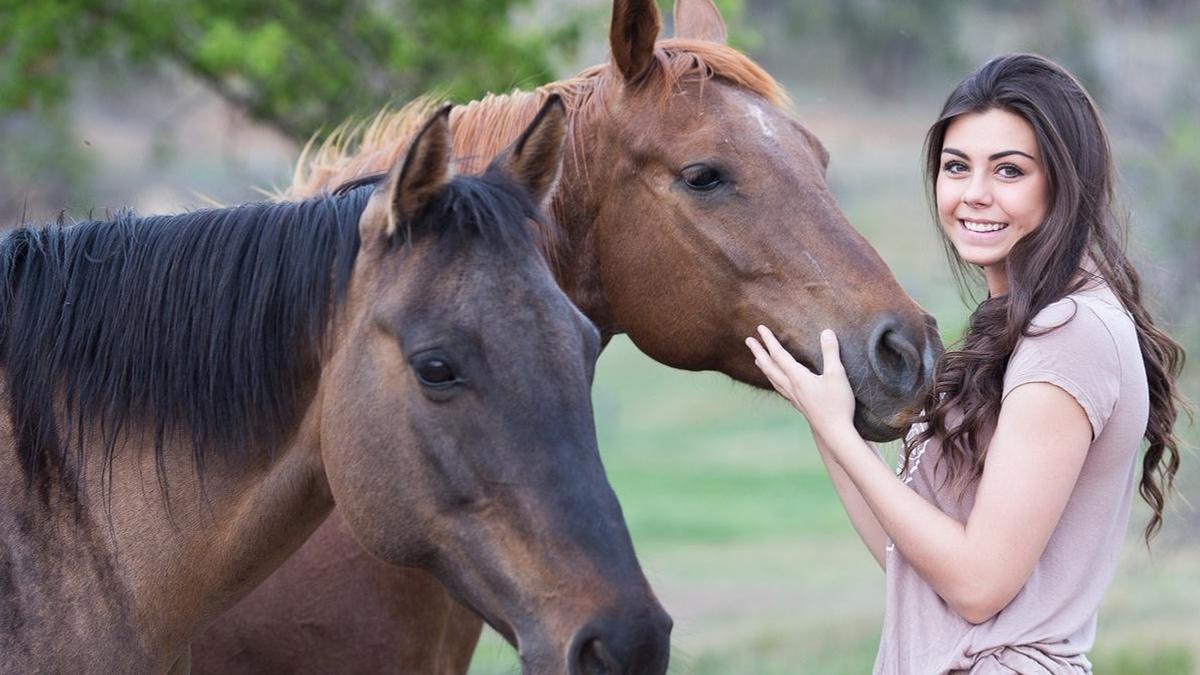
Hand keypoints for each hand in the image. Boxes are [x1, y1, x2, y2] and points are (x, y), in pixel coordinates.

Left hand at [745, 326, 856, 443]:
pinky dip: (774, 381)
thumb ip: (830, 352)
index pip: (779, 355)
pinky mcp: (799, 406)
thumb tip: (827, 331)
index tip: (760, 328)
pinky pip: (781, 389)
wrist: (834, 433)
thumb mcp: (836, 375)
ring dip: (764, 367)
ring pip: (773, 379)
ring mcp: (794, 398)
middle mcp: (791, 387)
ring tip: (757, 360)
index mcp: (797, 377)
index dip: (769, 340)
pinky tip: (778, 383)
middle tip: (748, 341)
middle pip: (769, 367)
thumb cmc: (837, 404)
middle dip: (759, 352)